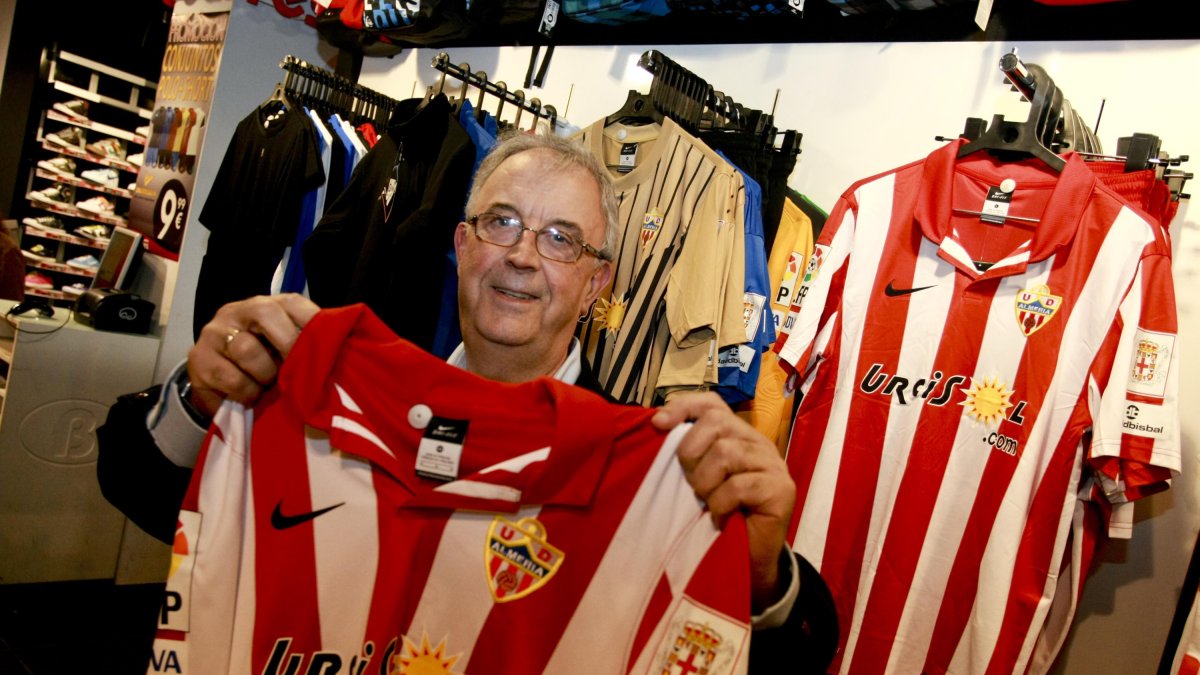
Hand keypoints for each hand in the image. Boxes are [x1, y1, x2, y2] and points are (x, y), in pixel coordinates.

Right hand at [186, 294, 318, 416]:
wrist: (217, 381)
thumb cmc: (262, 363)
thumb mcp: (284, 349)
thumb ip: (306, 343)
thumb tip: (342, 350)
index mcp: (266, 305)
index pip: (293, 302)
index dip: (311, 323)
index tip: (324, 349)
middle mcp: (237, 311)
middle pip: (265, 313)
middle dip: (287, 345)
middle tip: (294, 372)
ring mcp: (214, 333)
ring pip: (247, 349)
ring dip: (264, 375)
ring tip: (267, 387)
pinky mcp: (198, 359)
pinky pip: (230, 378)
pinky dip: (246, 393)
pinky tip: (250, 397)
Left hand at [652, 392, 795, 612]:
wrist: (750, 560)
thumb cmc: (721, 516)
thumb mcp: (699, 479)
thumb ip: (687, 453)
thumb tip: (655, 424)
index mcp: (737, 434)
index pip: (712, 403)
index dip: (683, 406)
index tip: (657, 424)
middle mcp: (757, 442)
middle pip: (716, 422)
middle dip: (691, 452)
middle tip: (690, 484)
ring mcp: (772, 464)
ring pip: (726, 452)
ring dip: (705, 483)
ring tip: (707, 504)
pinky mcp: (781, 489)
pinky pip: (738, 486)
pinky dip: (721, 504)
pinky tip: (721, 518)